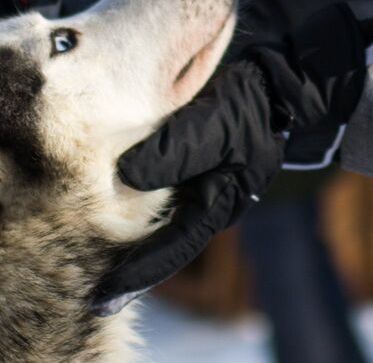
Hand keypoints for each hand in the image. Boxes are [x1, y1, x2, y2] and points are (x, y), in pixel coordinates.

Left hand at [93, 4, 372, 313]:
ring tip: (93, 242)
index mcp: (220, 202)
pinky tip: (111, 191)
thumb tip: (127, 173)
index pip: (172, 248)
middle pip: (164, 238)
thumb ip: (175, 149)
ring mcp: (205, 179)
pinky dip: (135, 194)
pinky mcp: (196, 156)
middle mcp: (210, 198)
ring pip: (159, 213)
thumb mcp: (216, 124)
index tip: (103, 297)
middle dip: (130, 257)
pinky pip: (161, 185)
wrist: (280, 74)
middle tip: (92, 282)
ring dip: (130, 228)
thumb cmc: (252, 102)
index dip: (137, 272)